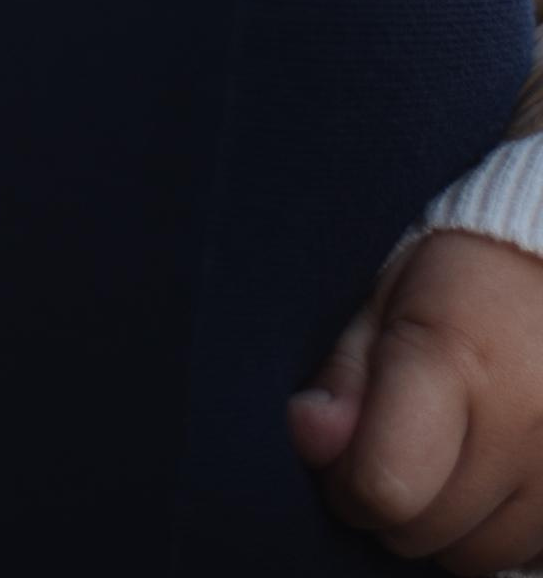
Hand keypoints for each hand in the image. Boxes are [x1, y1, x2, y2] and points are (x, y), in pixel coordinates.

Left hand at [290, 229, 542, 570]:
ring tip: (444, 454)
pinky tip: (484, 474)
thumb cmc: (455, 280)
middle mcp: (520, 422)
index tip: (341, 453)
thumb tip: (308, 437)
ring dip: (443, 525)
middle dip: (390, 505)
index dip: (346, 484)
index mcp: (455, 359)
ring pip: (473, 558)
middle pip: (424, 532)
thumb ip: (343, 378)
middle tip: (393, 444)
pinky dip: (491, 529)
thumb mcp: (382, 303)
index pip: (384, 485)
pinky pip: (521, 555)